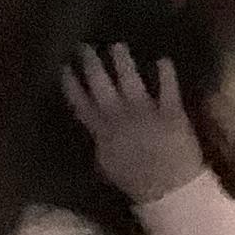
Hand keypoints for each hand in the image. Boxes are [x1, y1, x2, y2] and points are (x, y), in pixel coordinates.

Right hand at [62, 47, 207, 206]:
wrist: (168, 189)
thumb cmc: (137, 182)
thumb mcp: (108, 166)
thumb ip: (101, 144)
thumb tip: (96, 132)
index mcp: (102, 131)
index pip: (80, 103)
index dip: (71, 84)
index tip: (63, 66)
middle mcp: (120, 116)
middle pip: (100, 84)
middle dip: (91, 63)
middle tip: (84, 46)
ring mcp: (145, 111)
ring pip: (130, 79)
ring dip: (122, 61)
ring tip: (117, 45)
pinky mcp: (171, 111)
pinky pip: (168, 87)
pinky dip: (166, 72)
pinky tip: (163, 59)